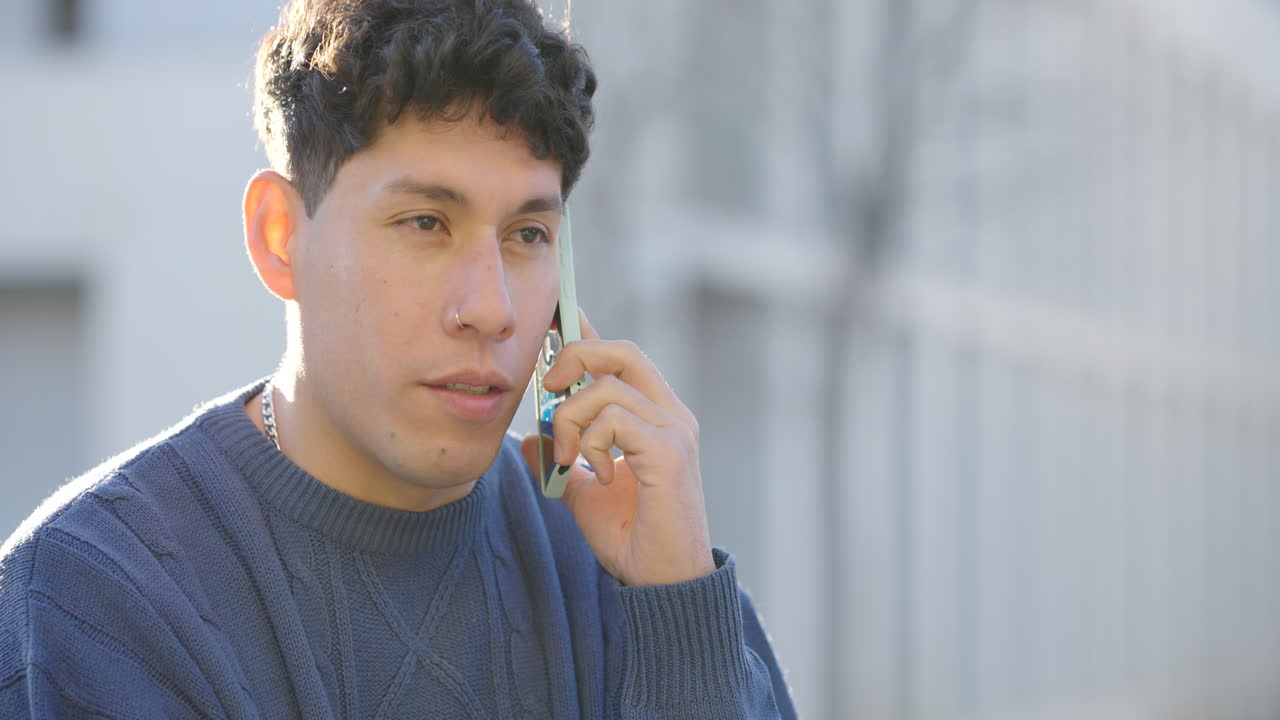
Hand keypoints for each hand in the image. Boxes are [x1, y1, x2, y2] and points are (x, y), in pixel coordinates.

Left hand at [519, 311, 714, 586]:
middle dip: (575, 356)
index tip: (555, 317)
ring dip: (572, 419)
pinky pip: (616, 420)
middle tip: (547, 388)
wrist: (662, 582)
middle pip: (623, 350)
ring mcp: (675, 431)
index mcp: (655, 417)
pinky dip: (591, 441)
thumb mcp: (583, 494)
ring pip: (608, 388)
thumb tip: (527, 440)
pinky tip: (596, 472)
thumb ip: (562, 462)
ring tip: (569, 458)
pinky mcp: (669, 453)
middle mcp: (671, 415)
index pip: (621, 357)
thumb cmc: (632, 538)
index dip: (587, 333)